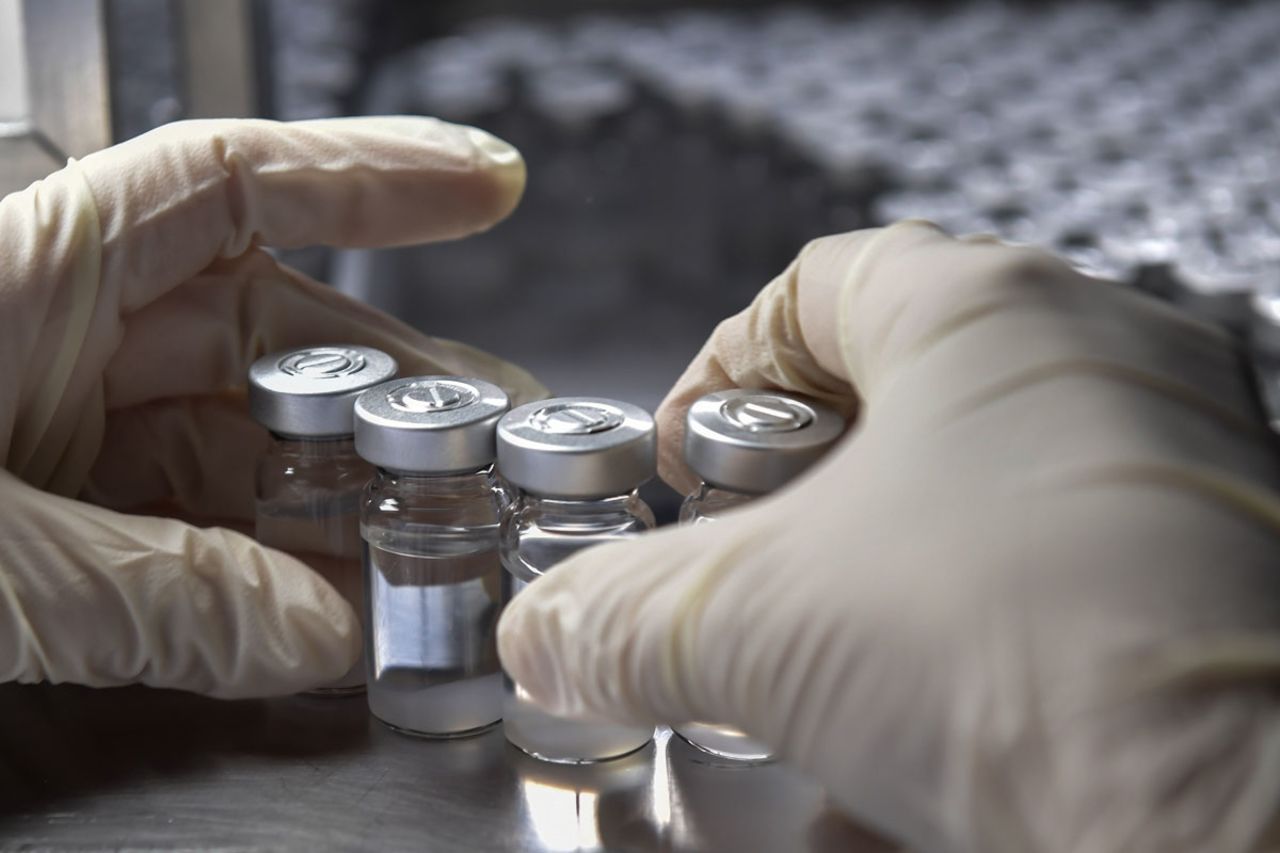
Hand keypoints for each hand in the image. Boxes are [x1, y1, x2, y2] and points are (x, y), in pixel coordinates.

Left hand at [0, 117, 544, 698]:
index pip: (228, 182)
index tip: (489, 187)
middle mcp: (51, 338)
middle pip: (271, 333)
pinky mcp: (51, 518)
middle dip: (391, 392)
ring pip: (244, 444)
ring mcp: (53, 429)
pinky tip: (331, 609)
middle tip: (494, 447)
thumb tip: (326, 631)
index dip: (372, 175)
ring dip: (340, 505)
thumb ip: (163, 593)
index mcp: (23, 275)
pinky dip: (266, 572)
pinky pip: (191, 528)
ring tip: (427, 553)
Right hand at [498, 221, 1279, 851]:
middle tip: (744, 574)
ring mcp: (1179, 465)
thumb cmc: (1030, 664)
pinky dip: (969, 648)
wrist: (1236, 826)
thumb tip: (549, 635)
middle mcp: (1104, 363)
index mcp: (990, 313)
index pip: (813, 289)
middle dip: (794, 501)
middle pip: (896, 396)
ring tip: (821, 673)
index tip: (678, 465)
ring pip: (980, 500)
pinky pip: (1058, 581)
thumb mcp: (757, 627)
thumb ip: (621, 616)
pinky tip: (913, 747)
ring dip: (879, 586)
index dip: (718, 374)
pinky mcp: (1219, 572)